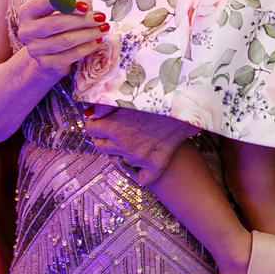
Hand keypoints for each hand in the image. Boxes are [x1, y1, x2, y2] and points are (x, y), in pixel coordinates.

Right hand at [16, 0, 105, 82]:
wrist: (46, 55)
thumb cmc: (54, 28)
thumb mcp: (59, 12)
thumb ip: (72, 6)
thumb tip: (88, 5)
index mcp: (27, 13)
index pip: (45, 2)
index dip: (67, 2)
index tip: (86, 5)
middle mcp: (27, 31)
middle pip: (57, 23)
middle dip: (82, 19)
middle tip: (100, 17)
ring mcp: (35, 49)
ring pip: (66, 40)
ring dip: (88, 33)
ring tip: (103, 28)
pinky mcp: (47, 63)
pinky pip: (71, 54)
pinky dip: (87, 47)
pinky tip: (96, 40)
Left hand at [84, 104, 198, 185]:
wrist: (184, 106)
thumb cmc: (156, 97)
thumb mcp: (127, 96)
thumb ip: (104, 105)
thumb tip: (89, 114)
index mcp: (114, 127)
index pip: (90, 129)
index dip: (94, 123)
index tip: (99, 120)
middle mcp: (123, 145)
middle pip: (100, 146)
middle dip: (103, 137)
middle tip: (113, 129)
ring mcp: (138, 158)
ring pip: (117, 160)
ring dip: (119, 152)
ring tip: (129, 139)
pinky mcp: (155, 166)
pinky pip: (140, 178)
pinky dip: (138, 172)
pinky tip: (140, 162)